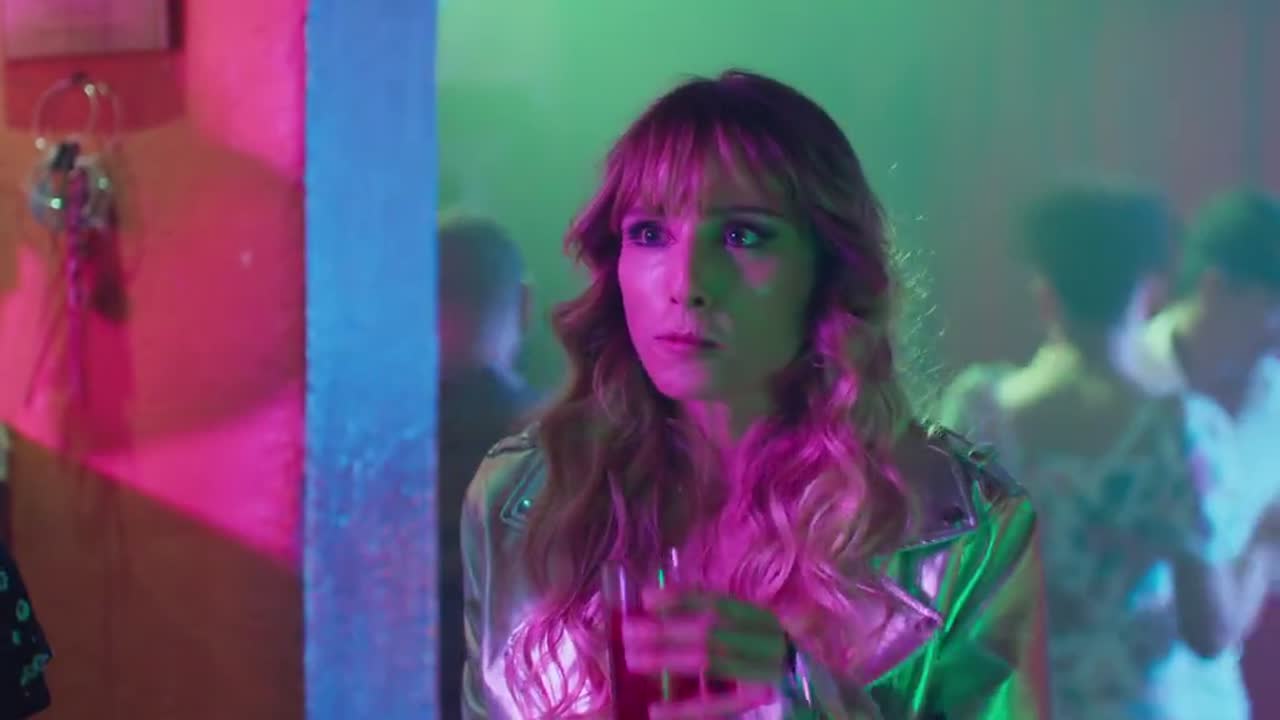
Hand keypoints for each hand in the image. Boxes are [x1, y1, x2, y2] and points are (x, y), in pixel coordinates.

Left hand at [621, 587, 789, 714]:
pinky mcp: (755, 701)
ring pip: (710, 662)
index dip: (680, 598)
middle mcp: (764, 638)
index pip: (716, 602)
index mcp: (758, 616)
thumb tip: (651, 597)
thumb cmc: (759, 653)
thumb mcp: (740, 627)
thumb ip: (701, 610)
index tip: (646, 598)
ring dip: (667, 659)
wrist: (798, 683)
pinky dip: (684, 709)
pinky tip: (655, 709)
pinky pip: (716, 707)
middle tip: (628, 632)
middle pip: (709, 630)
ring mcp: (762, 672)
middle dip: (665, 630)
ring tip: (633, 660)